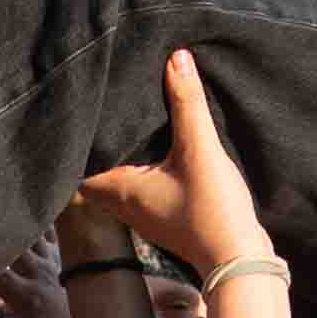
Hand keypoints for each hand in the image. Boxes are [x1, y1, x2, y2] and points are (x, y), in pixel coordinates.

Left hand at [70, 50, 270, 267]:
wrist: (240, 260)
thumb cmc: (212, 210)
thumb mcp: (200, 149)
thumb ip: (187, 103)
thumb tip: (176, 58)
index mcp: (120, 189)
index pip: (78, 164)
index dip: (76, 141)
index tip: (79, 113)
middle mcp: (125, 204)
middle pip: (97, 170)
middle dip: (99, 144)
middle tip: (101, 110)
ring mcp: (146, 213)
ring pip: (121, 178)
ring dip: (123, 155)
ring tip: (128, 122)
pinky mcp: (168, 216)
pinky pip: (145, 186)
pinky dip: (145, 167)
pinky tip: (160, 148)